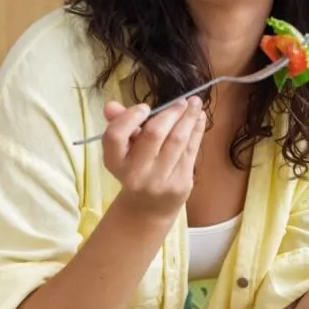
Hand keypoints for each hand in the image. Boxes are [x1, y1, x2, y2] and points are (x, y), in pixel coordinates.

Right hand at [101, 96, 205, 218]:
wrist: (148, 208)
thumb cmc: (135, 169)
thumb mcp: (123, 150)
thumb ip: (119, 124)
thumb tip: (110, 105)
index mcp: (115, 163)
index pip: (115, 136)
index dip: (129, 117)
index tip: (145, 107)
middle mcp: (136, 174)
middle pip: (154, 134)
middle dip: (170, 113)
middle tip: (181, 100)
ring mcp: (160, 180)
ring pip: (178, 140)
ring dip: (189, 118)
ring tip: (195, 103)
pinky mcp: (180, 183)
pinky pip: (191, 150)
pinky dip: (196, 130)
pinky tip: (198, 118)